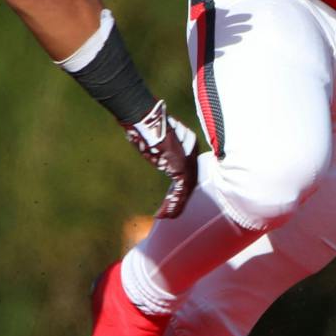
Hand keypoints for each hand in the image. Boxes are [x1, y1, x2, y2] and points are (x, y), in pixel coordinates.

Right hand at [125, 99, 197, 216]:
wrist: (145, 118)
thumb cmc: (144, 124)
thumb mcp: (152, 137)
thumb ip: (156, 145)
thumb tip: (145, 144)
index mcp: (186, 145)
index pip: (185, 170)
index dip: (178, 186)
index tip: (170, 197)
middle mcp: (191, 152)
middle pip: (188, 182)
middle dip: (178, 199)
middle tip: (169, 212)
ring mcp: (188, 160)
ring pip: (185, 190)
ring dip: (175, 205)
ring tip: (165, 216)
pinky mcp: (182, 168)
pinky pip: (181, 191)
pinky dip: (174, 204)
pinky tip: (165, 214)